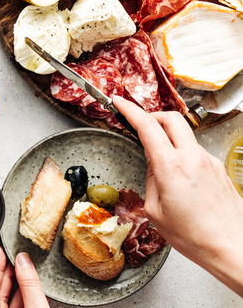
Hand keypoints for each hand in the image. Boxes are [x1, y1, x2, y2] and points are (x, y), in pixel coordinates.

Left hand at [0, 246, 48, 307]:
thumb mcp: (35, 306)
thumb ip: (29, 286)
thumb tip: (23, 261)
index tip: (0, 251)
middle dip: (8, 272)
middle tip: (15, 255)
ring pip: (10, 298)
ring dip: (20, 283)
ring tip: (27, 266)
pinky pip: (20, 305)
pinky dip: (27, 294)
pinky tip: (35, 285)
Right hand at [114, 96, 242, 295]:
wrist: (231, 248)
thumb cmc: (194, 236)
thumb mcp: (155, 211)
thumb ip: (152, 180)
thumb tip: (154, 166)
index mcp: (172, 167)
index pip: (148, 126)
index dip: (130, 110)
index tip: (120, 103)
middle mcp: (193, 158)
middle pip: (172, 119)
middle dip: (153, 116)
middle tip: (139, 124)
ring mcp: (209, 162)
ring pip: (185, 136)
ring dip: (169, 139)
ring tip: (160, 165)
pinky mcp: (218, 170)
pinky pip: (195, 154)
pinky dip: (182, 156)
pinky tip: (179, 180)